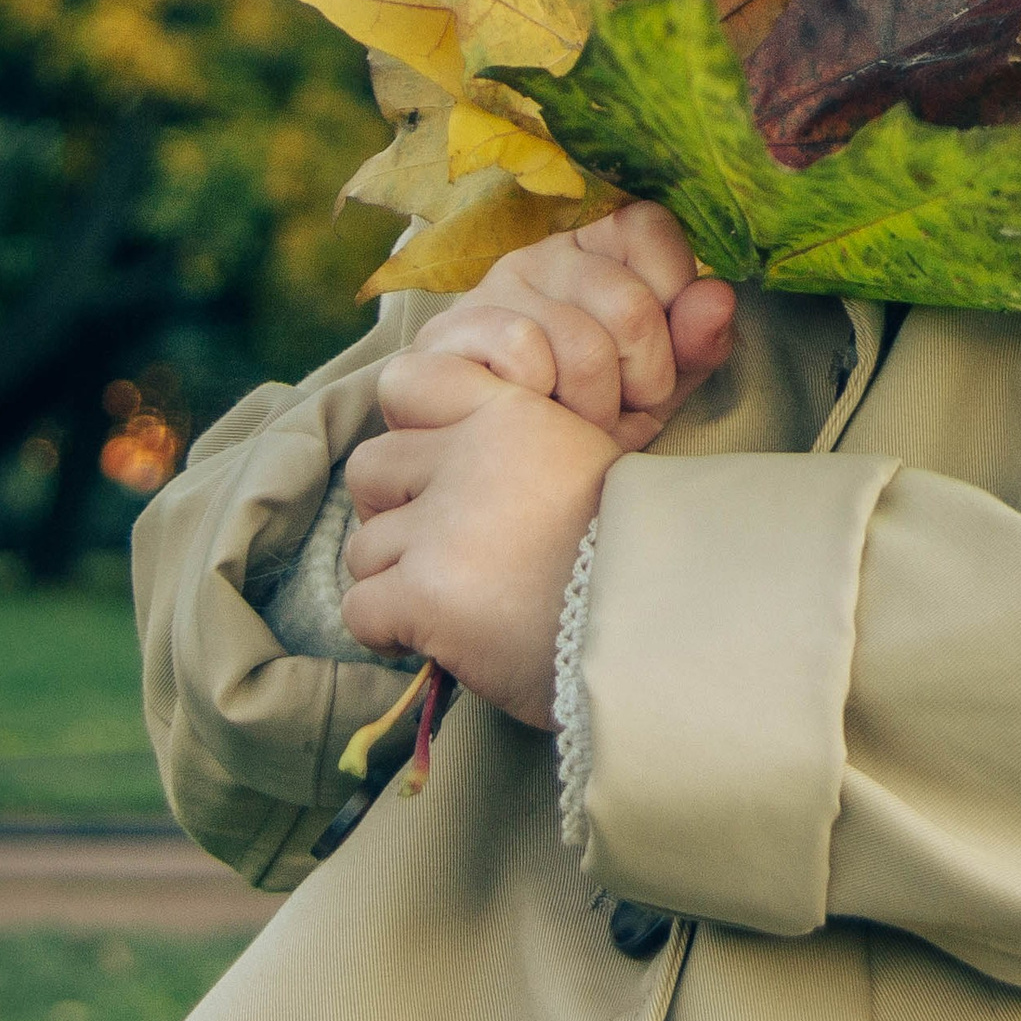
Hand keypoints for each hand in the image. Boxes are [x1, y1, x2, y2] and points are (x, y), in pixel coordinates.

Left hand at [342, 351, 616, 726]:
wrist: (658, 610)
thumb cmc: (630, 545)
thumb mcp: (589, 457)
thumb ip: (521, 453)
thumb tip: (465, 479)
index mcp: (510, 412)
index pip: (408, 382)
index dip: (411, 430)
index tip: (435, 471)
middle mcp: (467, 455)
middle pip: (372, 469)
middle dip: (395, 511)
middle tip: (438, 549)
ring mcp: (441, 524)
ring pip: (364, 547)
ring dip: (397, 580)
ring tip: (453, 602)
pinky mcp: (423, 591)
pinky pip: (362, 611)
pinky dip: (391, 632)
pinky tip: (441, 638)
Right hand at [407, 201, 734, 451]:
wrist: (500, 480)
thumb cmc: (585, 421)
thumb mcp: (655, 386)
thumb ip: (696, 343)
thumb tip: (720, 296)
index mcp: (597, 249)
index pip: (651, 227)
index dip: (673, 302)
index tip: (661, 359)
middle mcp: (541, 255)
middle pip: (629, 303)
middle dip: (641, 379)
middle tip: (619, 411)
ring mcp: (489, 290)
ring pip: (580, 341)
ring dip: (592, 408)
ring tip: (576, 426)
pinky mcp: (445, 333)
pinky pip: (521, 351)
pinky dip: (541, 402)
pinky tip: (532, 416)